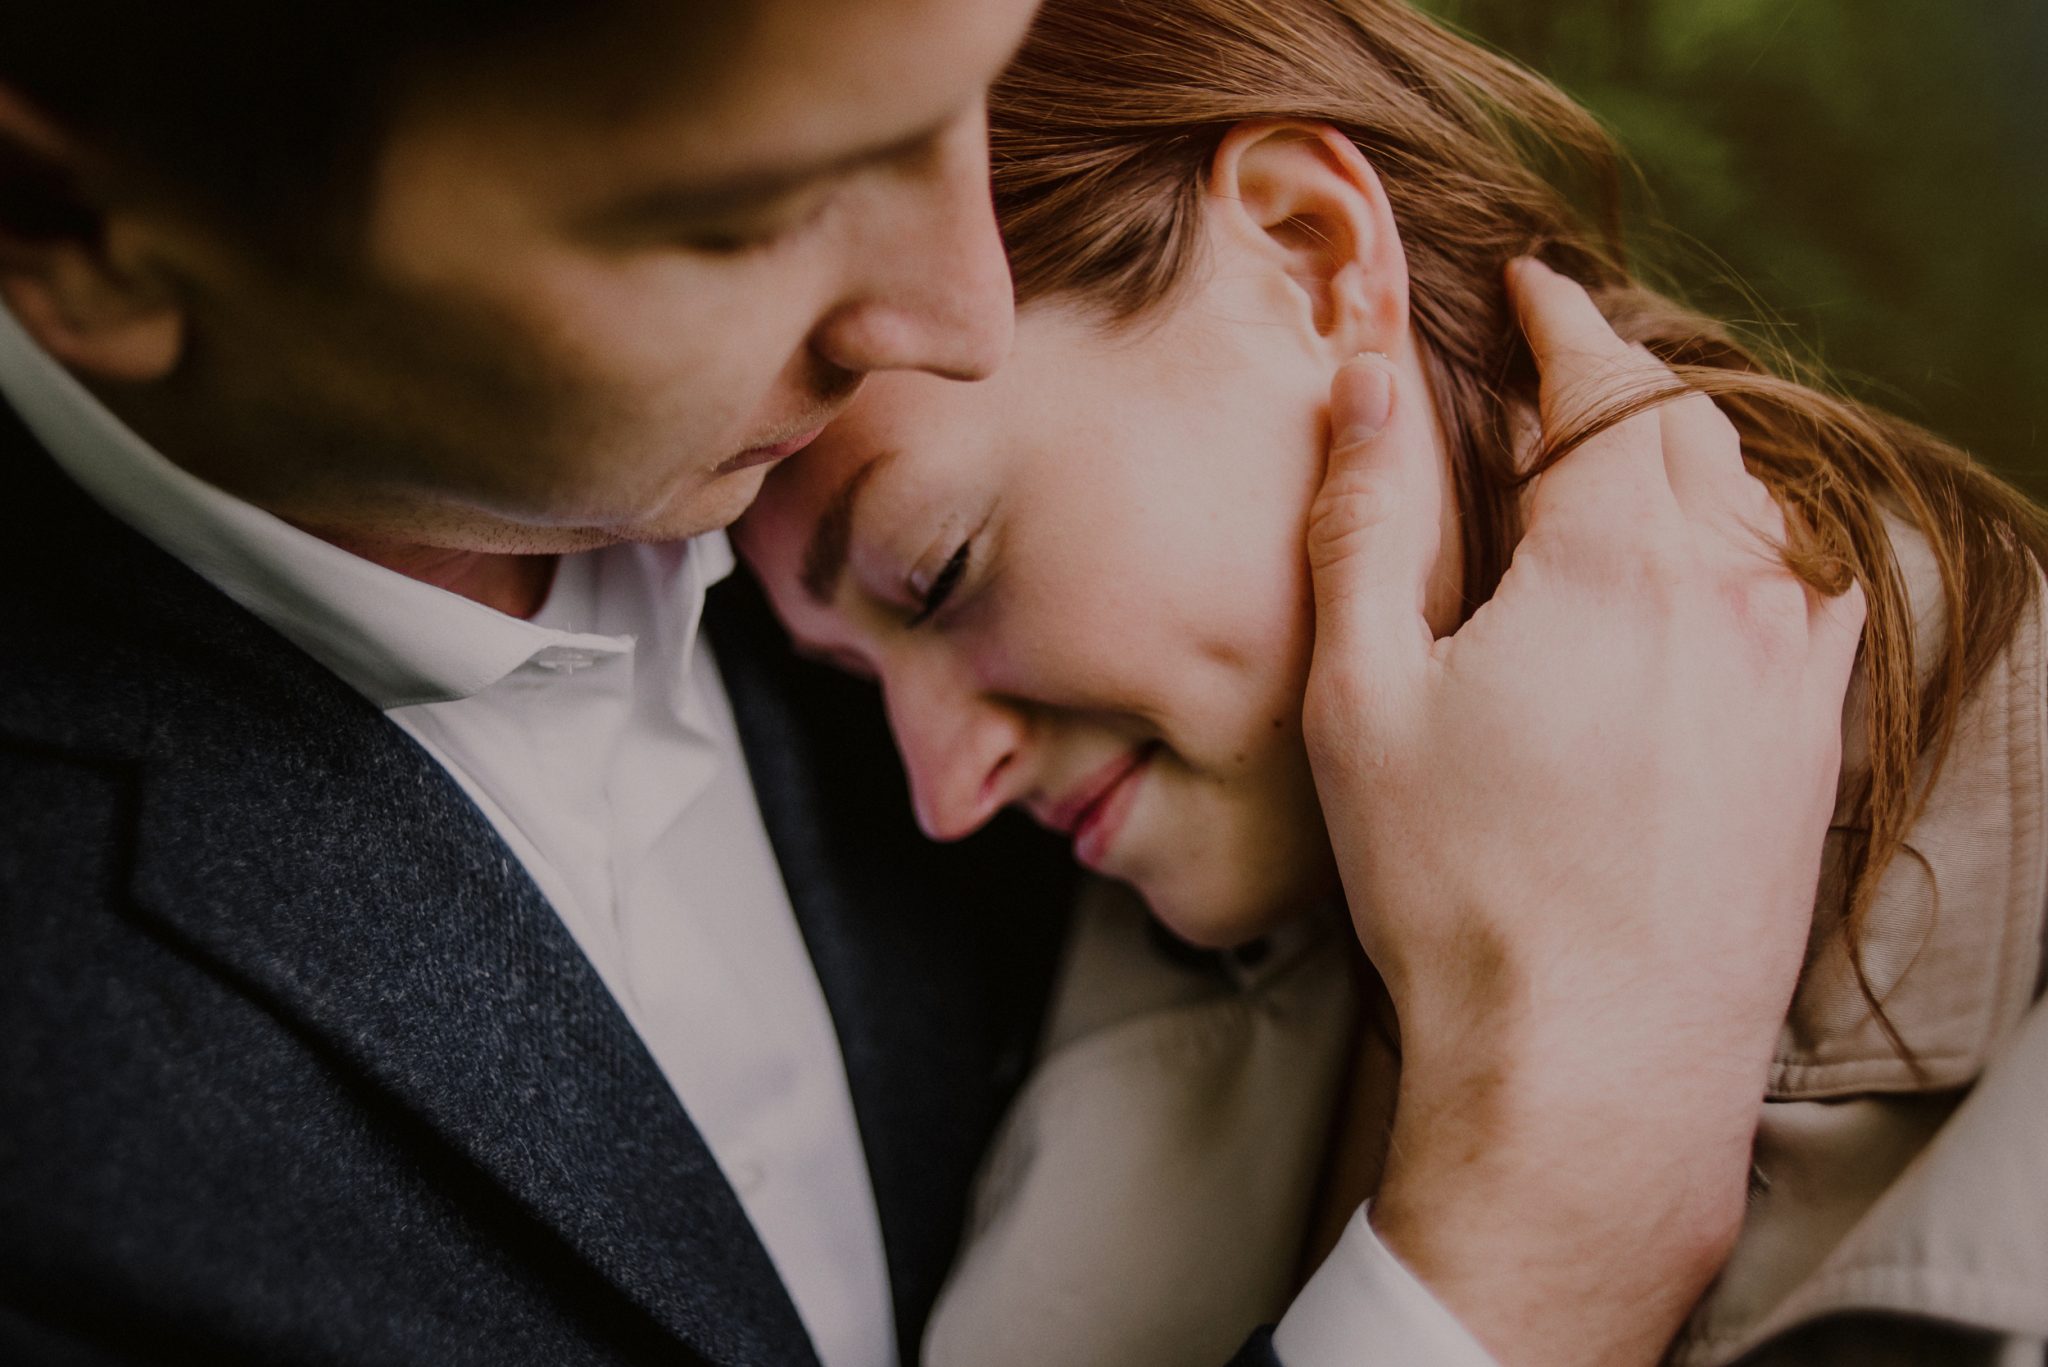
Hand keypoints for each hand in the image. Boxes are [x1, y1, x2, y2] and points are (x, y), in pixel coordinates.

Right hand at [1302, 258, 1863, 1365]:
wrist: (1590, 1067)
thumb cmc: (1456, 888)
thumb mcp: (1361, 696)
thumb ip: (1365, 519)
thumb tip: (1370, 380)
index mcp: (1618, 562)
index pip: (1607, 381)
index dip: (1564, 319)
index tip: (1531, 287)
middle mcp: (1737, 595)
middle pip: (1693, 432)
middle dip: (1621, 385)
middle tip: (1553, 381)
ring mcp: (1798, 674)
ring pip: (1762, 507)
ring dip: (1691, 464)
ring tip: (1621, 473)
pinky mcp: (1817, 746)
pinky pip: (1814, 593)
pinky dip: (1758, 547)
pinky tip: (1712, 579)